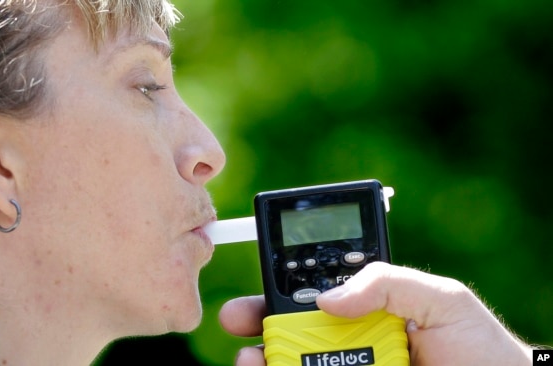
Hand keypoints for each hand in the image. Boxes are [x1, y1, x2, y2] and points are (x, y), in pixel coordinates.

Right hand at [219, 262, 532, 365]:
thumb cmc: (478, 347)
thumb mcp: (441, 299)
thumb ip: (388, 281)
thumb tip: (328, 295)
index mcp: (368, 306)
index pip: (315, 290)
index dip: (279, 286)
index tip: (257, 288)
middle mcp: (352, 340)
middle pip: (292, 327)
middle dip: (256, 320)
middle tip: (237, 320)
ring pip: (294, 362)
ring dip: (262, 357)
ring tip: (250, 358)